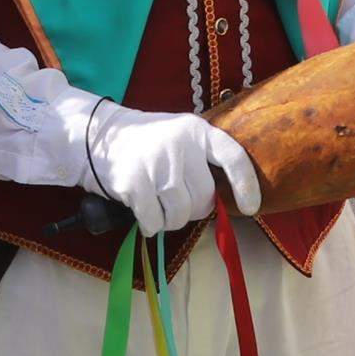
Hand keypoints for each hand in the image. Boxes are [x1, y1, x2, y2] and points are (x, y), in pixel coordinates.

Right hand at [92, 111, 262, 238]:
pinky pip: (155, 222)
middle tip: (179, 200)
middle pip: (204, 198)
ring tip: (159, 204)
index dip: (246, 185)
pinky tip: (144, 209)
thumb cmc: (154, 145)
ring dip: (171, 219)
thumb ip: (205, 162)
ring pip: (180, 214)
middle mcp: (178, 145)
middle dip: (195, 209)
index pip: (233, 157)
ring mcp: (155, 164)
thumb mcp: (183, 138)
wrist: (103, 137)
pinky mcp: (133, 183)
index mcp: (197, 131)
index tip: (251, 208)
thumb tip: (230, 204)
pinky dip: (151, 225)